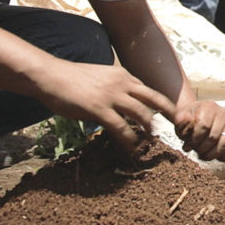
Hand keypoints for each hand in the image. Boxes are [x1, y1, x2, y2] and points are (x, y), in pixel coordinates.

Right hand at [36, 60, 178, 150]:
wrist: (51, 76)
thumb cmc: (72, 78)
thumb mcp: (101, 77)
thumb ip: (114, 87)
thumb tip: (122, 102)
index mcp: (123, 75)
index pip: (149, 91)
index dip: (160, 105)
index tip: (168, 117)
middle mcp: (122, 83)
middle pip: (154, 100)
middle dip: (167, 116)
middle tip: (174, 129)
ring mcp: (112, 96)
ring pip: (141, 114)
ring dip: (149, 130)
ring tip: (152, 141)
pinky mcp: (99, 109)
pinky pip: (121, 128)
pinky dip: (129, 140)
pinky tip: (132, 148)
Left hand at [172, 100, 224, 160]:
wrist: (196, 116)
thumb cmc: (189, 120)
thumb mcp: (181, 119)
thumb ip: (181, 120)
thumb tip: (185, 119)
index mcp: (209, 107)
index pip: (204, 126)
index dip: (195, 138)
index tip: (189, 142)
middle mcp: (222, 114)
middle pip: (213, 137)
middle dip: (201, 148)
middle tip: (195, 148)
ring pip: (224, 144)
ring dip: (211, 154)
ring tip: (202, 154)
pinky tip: (215, 156)